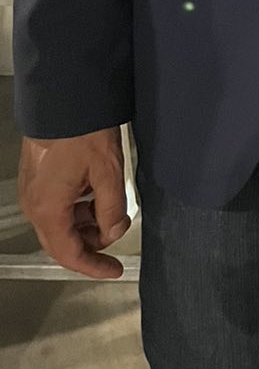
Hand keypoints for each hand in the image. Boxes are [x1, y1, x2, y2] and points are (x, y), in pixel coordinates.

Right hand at [18, 128, 131, 277]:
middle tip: (116, 235)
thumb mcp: (108, 172)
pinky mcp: (35, 179)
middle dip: (91, 244)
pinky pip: (55, 206)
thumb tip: (115, 231)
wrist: (64, 98)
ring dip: (85, 224)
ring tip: (110, 209)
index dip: (94, 266)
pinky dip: (76, 208)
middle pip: (62, 242)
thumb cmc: (82, 131)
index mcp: (49, 210)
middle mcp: (34, 206)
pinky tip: (94, 194)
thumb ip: (113, 208)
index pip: (70, 254)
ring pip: (59, 223)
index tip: (114, 270)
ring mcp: (32, 192)